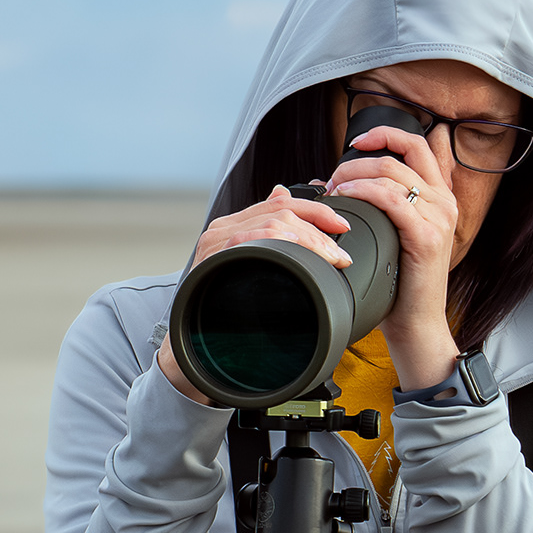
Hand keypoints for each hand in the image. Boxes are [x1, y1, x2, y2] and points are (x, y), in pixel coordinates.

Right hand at [151, 183, 367, 404]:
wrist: (192, 339)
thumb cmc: (221, 307)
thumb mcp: (246, 264)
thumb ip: (263, 229)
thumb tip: (282, 192)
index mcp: (231, 226)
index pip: (279, 202)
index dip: (315, 209)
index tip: (340, 225)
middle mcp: (222, 229)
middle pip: (281, 209)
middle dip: (319, 226)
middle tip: (339, 250)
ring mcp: (217, 242)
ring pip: (274, 221)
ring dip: (311, 239)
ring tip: (330, 258)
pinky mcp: (215, 257)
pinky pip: (254, 238)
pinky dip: (284, 243)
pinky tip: (302, 256)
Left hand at [323, 117, 461, 389]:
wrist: (415, 322)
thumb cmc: (397, 280)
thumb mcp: (392, 233)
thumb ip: (380, 203)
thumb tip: (335, 180)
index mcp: (439, 195)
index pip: (420, 143)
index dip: (386, 133)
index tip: (355, 142)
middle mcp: (444, 201)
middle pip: (405, 150)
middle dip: (362, 155)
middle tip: (335, 176)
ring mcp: (439, 218)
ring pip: (393, 172)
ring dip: (355, 174)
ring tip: (334, 190)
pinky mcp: (427, 237)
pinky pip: (392, 199)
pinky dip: (364, 192)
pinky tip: (345, 197)